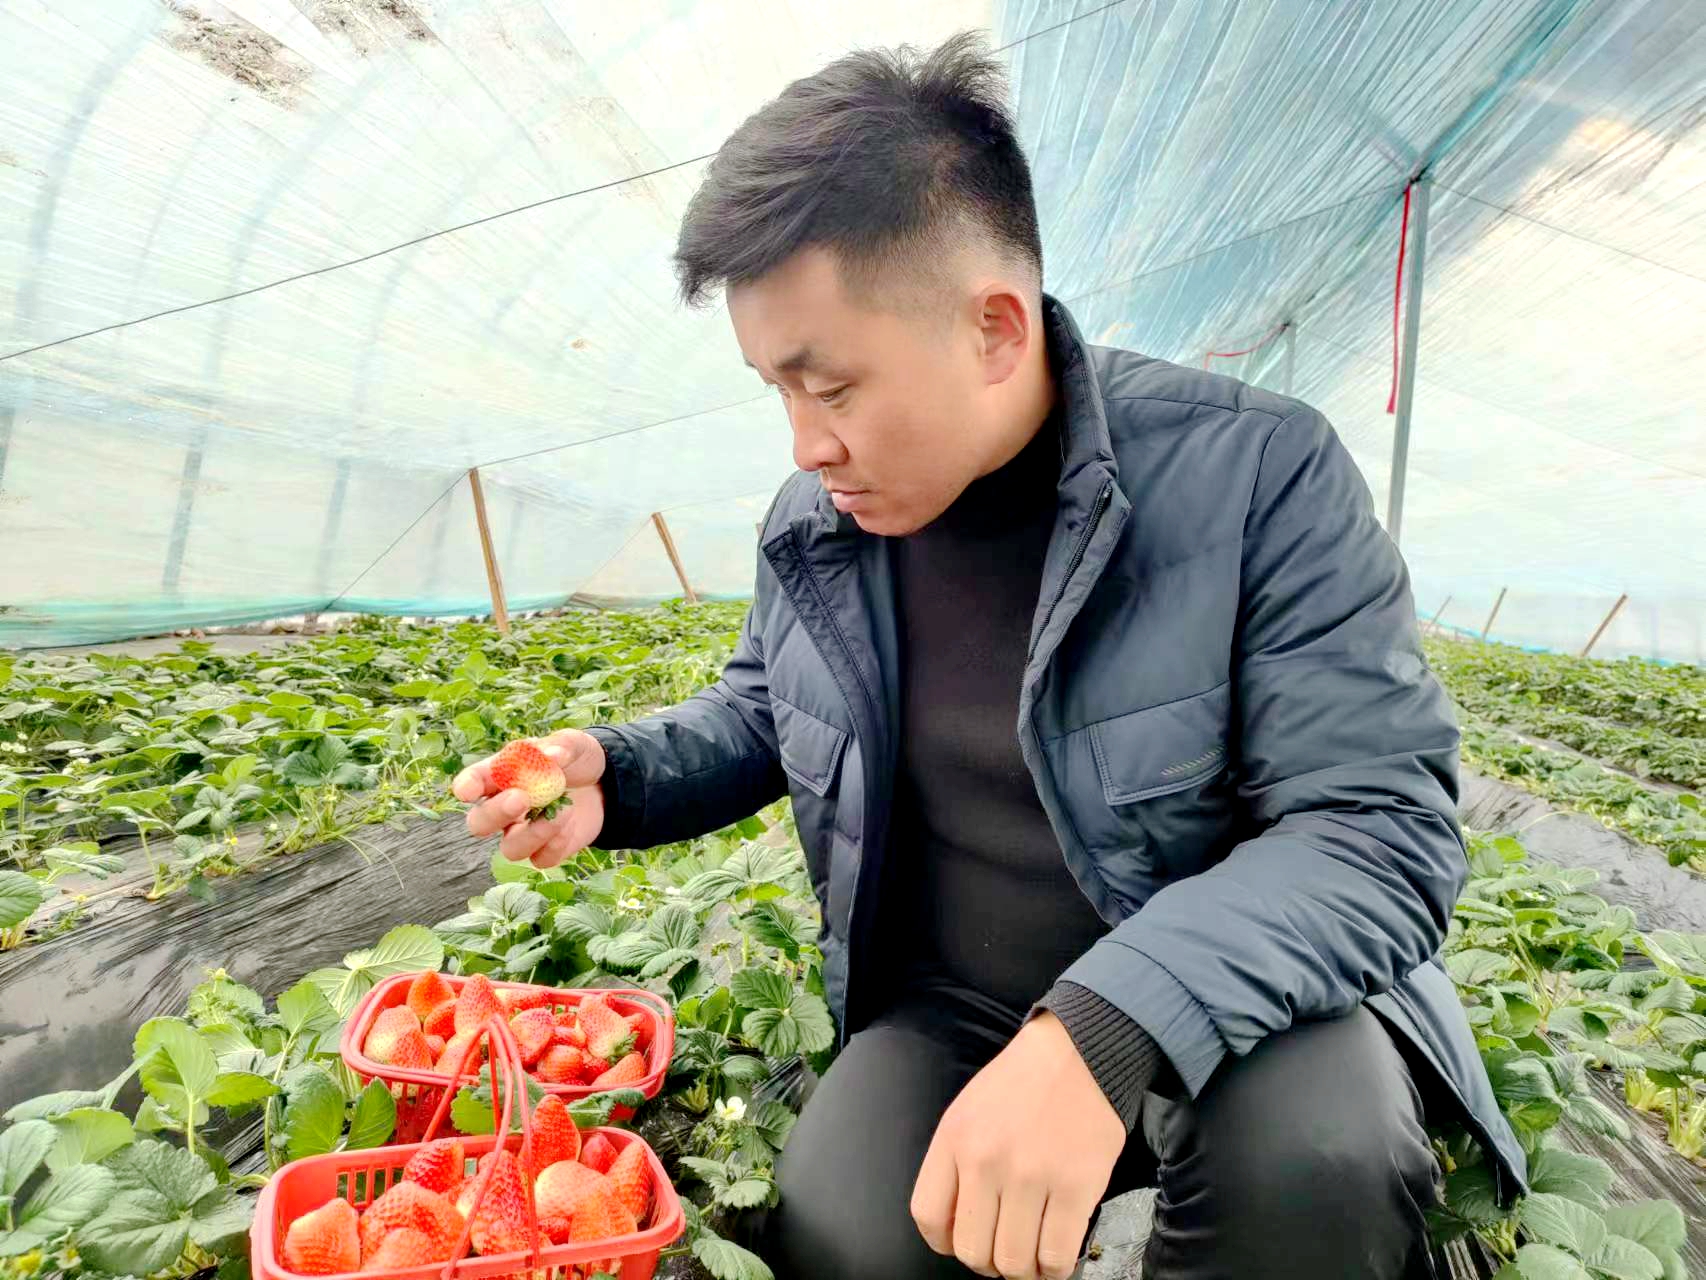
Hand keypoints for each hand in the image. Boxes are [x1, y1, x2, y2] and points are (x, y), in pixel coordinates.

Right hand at [452, 730, 606, 868]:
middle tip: (521, 799)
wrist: (604, 784)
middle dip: (495, 814)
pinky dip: (557, 843)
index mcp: (501, 776)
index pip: (472, 782)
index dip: (466, 787)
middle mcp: (505, 808)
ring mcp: (523, 832)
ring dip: (534, 833)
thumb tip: (553, 755)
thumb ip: (563, 745)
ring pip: (510, 849)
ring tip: (563, 811)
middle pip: (479, 823)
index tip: (468, 791)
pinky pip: (542, 859)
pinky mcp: (546, 850)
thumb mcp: (574, 744)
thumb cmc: (577, 760)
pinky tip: (572, 823)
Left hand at [911, 1011, 1124, 1279]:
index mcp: (955, 1138)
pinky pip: (1056, 1257)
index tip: (966, 1238)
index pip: (929, 1217)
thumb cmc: (1024, 1083)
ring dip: (1024, 1270)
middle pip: (972, 1251)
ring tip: (1033, 1255)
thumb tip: (958, 1224)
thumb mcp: (969, 1110)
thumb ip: (956, 1163)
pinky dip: (1055, 1269)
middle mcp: (986, 1160)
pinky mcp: (1077, 1187)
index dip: (946, 1241)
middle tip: (1006, 1249)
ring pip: (1014, 1263)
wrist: (1080, 1051)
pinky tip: (1057, 1254)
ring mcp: (1032, 1176)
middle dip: (989, 1262)